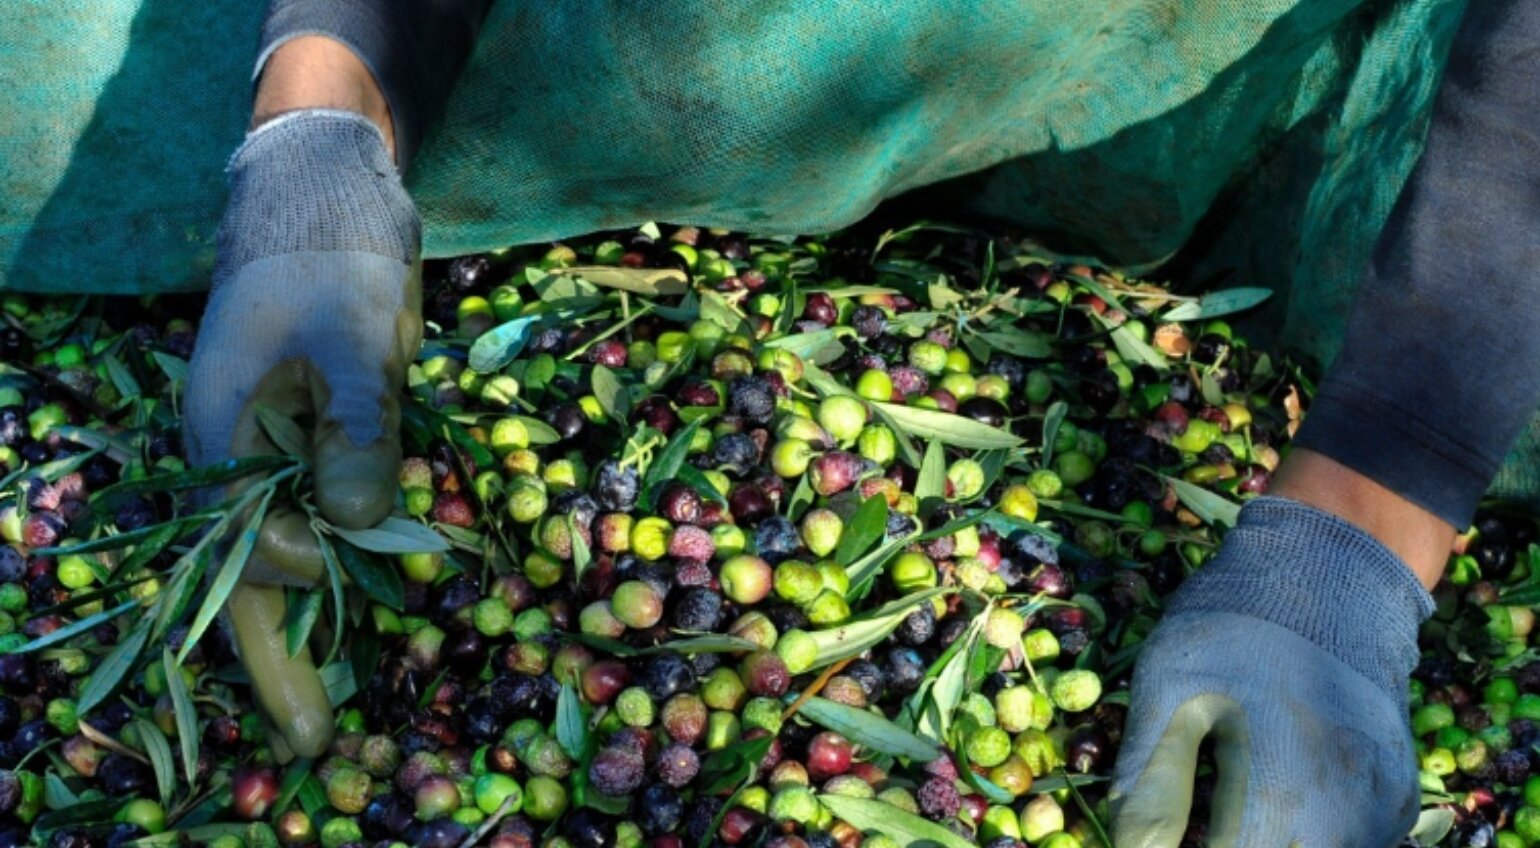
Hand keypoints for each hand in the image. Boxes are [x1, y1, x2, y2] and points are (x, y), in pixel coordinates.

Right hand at [185, 110, 420, 758]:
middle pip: (254, 577)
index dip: (305, 566)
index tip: (355, 553)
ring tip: (322, 710)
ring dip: (317, 623)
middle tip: (316, 740)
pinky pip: (331, 513)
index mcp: (223, 437)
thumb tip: (359, 526)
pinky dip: (348, 561)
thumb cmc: (328, 253)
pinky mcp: (326, 435)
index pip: (258, 542)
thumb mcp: (351, 338)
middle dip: (282, 660)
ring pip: (295, 555)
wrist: (331, 190)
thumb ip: (358, 432)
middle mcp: (243, 457)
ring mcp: (284, 449)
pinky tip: (363, 610)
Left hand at [1109, 497, 1433, 846]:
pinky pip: (1355, 839)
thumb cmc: (1234, 624)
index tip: (1161, 837)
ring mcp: (1383, 808)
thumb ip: (1152, 780)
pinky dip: (1310, 834)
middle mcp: (1346, 814)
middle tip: (1192, 820)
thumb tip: (1134, 846)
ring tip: (1231, 810)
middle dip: (1234, 840)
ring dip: (1274, 838)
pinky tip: (1276, 808)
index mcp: (1279, 793)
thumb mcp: (1169, 688)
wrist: (1332, 569)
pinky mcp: (1400, 796)